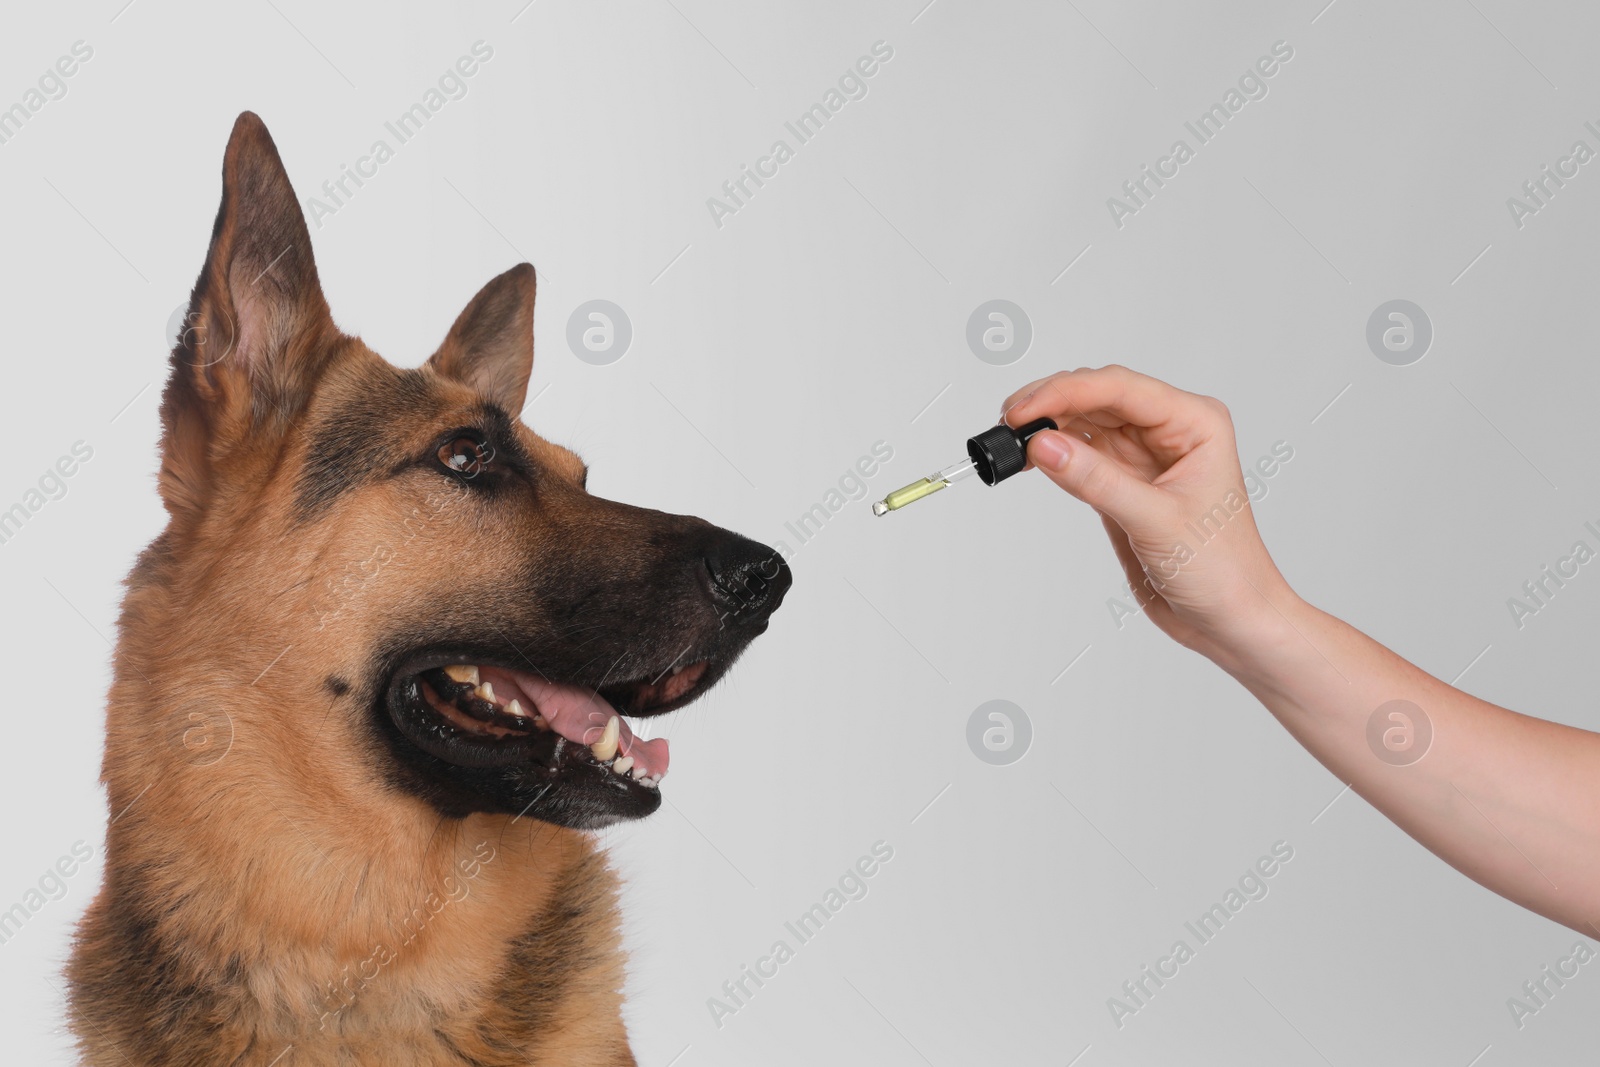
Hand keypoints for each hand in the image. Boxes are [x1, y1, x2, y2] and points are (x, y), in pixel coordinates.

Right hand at [1001, 365, 1296, 661]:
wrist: (1230, 619)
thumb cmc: (1223, 570)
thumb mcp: (1155, 522)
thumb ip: (1097, 481)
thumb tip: (1043, 445)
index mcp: (1195, 423)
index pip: (1120, 388)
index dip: (1066, 393)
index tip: (1024, 410)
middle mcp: (1170, 430)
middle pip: (1098, 396)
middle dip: (1051, 404)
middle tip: (1008, 423)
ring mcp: (1145, 455)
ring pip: (1085, 421)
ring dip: (1047, 426)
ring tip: (1010, 440)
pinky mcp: (1125, 481)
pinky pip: (1081, 454)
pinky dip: (1053, 454)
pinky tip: (1030, 459)